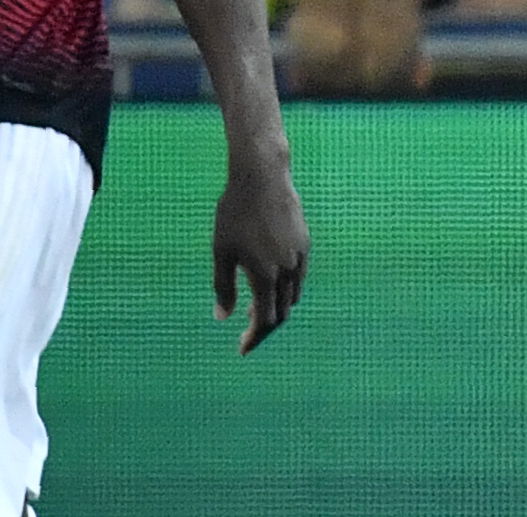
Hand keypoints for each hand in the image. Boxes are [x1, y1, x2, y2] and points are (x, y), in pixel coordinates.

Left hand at [212, 154, 308, 353]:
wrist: (262, 177)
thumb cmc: (235, 213)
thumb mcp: (222, 252)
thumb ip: (223, 287)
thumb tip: (222, 317)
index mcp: (265, 276)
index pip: (265, 320)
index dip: (254, 338)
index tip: (242, 348)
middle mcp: (286, 271)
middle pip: (282, 312)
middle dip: (264, 326)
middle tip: (246, 332)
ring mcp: (299, 257)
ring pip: (293, 295)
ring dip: (278, 308)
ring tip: (258, 308)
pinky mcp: (305, 243)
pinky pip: (299, 277)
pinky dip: (288, 289)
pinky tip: (273, 283)